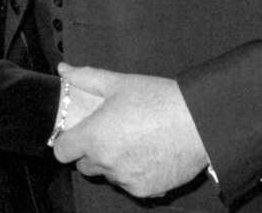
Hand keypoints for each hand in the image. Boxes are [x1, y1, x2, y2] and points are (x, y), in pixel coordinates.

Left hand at [53, 63, 209, 198]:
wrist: (199, 122)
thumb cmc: (159, 99)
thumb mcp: (120, 83)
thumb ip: (87, 78)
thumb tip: (64, 70)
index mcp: (94, 137)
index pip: (61, 152)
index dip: (68, 141)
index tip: (79, 133)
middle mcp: (106, 163)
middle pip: (85, 164)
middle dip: (93, 151)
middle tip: (112, 132)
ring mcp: (126, 180)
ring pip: (109, 175)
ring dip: (115, 162)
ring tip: (136, 140)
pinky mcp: (146, 191)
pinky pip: (131, 184)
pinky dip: (136, 173)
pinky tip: (151, 154)